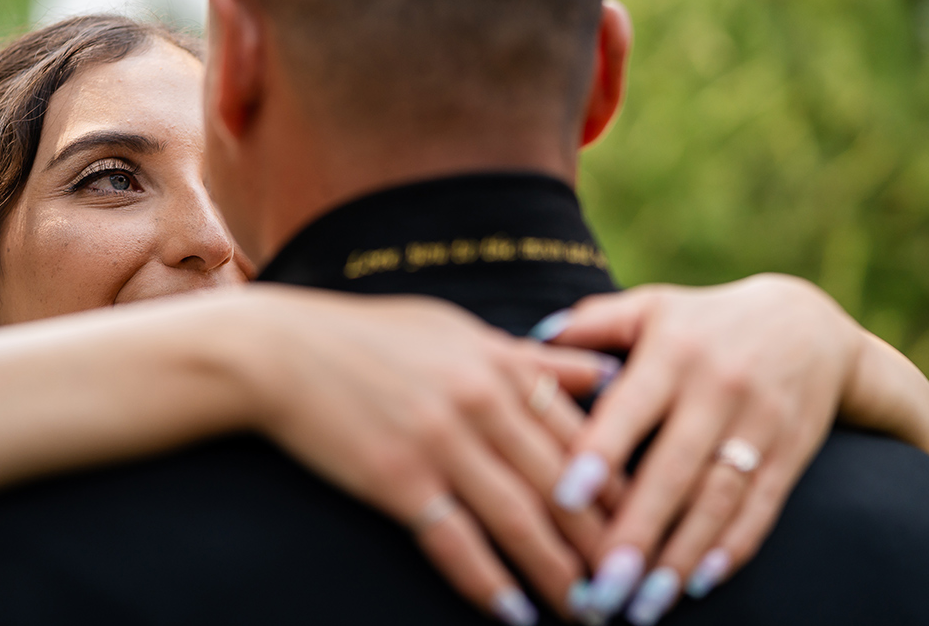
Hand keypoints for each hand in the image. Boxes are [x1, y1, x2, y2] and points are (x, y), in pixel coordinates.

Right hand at [239, 288, 620, 622]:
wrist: (283, 351)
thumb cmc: (373, 338)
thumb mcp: (459, 331)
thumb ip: (531, 360)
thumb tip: (598, 374)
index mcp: (500, 363)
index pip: (580, 433)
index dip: (618, 486)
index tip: (645, 525)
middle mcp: (480, 402)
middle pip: (562, 483)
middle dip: (603, 542)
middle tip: (631, 584)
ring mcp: (439, 441)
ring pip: (519, 519)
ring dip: (559, 574)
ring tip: (588, 613)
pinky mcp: (398, 478)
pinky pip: (454, 542)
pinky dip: (487, 582)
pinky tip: (513, 613)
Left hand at [544, 275, 861, 622]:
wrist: (809, 325)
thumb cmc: (703, 321)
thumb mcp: (651, 306)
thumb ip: (591, 325)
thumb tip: (527, 343)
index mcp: (672, 352)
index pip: (630, 409)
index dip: (597, 454)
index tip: (562, 500)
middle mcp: (717, 389)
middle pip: (674, 470)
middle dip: (636, 532)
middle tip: (599, 586)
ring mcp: (759, 425)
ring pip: (717, 499)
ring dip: (678, 556)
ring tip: (641, 604)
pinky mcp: (790, 455)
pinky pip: (760, 509)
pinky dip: (730, 549)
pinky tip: (695, 584)